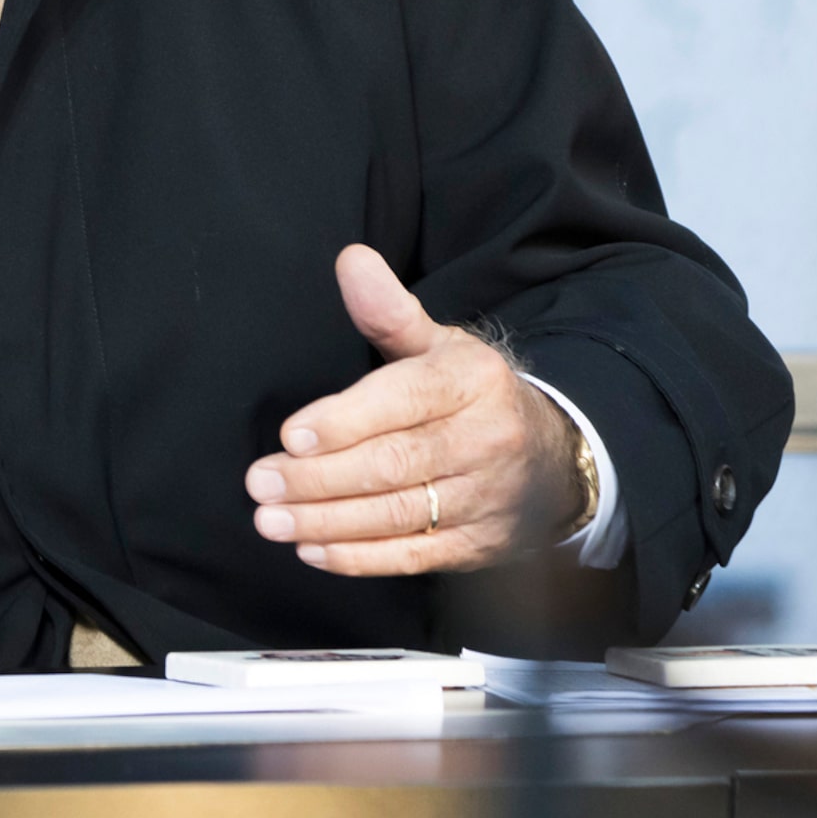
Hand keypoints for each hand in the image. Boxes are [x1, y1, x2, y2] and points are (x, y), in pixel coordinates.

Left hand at [243, 245, 583, 575]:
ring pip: (399, 515)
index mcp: (471, 382)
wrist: (555, 456)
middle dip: (320, 478)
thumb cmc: (472, 394)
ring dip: (327, 522)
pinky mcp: (479, 545)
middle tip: (261, 482)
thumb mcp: (439, 344)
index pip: (404, 400)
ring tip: (271, 520)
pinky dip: (361, 557)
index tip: (290, 436)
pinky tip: (313, 550)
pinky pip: (415, 556)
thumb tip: (350, 260)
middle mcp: (485, 440)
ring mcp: (485, 499)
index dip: (344, 421)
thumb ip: (389, 310)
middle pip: (395, 464)